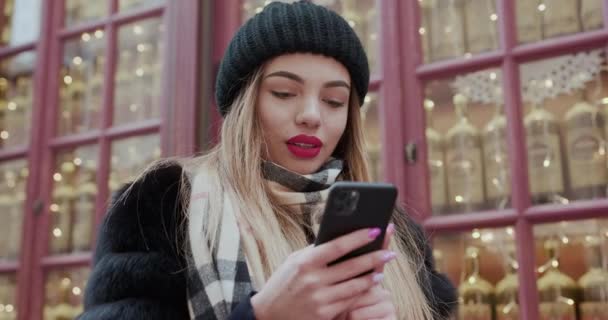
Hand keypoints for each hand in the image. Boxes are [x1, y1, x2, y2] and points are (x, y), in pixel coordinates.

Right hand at [251, 228, 395, 319]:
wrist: (268, 314)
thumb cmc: (284, 282)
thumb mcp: (294, 261)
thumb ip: (316, 252)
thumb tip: (342, 239)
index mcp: (305, 261)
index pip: (337, 246)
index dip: (358, 238)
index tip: (376, 230)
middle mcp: (313, 280)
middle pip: (351, 266)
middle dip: (374, 258)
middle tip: (390, 252)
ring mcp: (319, 298)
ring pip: (355, 286)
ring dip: (373, 276)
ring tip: (383, 268)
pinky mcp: (324, 314)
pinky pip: (350, 300)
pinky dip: (363, 291)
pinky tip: (372, 284)